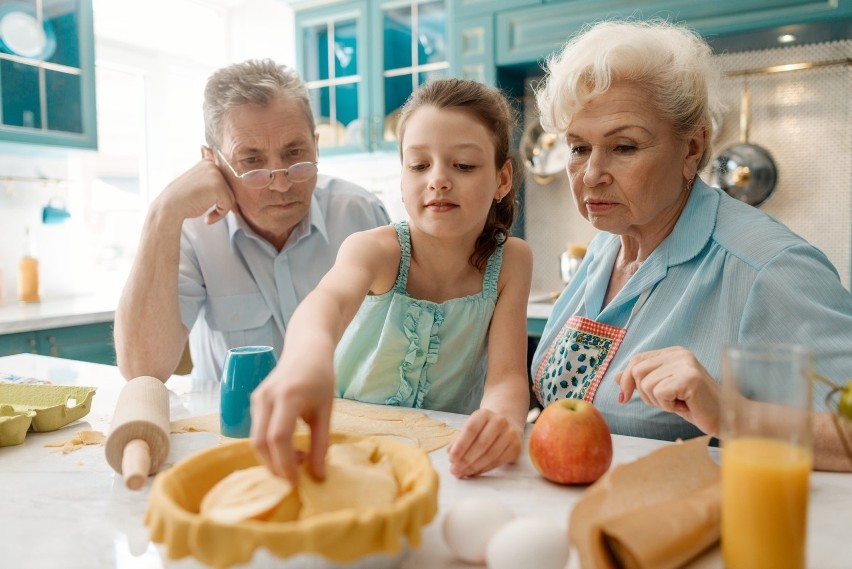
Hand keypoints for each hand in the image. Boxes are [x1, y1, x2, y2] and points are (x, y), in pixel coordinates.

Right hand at [155, 158, 237, 223]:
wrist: (169, 207)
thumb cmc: (183, 200)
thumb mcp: (199, 184)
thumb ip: (212, 182)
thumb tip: (234, 186)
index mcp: (207, 162)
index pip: (225, 180)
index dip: (221, 195)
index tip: (214, 207)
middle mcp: (212, 165)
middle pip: (230, 188)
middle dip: (222, 202)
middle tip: (212, 213)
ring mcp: (215, 175)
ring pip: (230, 196)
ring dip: (221, 210)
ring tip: (208, 216)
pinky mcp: (218, 187)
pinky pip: (228, 204)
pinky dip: (220, 214)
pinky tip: (207, 219)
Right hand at [249, 358, 334, 484]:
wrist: (306, 350)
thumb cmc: (320, 378)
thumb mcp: (326, 410)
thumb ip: (321, 443)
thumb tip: (318, 476)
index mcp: (288, 396)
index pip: (278, 437)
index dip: (285, 463)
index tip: (297, 482)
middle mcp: (267, 397)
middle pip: (260, 442)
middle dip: (275, 467)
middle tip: (295, 479)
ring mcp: (257, 398)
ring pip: (255, 440)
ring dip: (273, 458)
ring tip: (299, 460)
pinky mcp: (254, 402)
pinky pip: (256, 432)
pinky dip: (270, 448)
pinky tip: (290, 449)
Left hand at [447, 408, 522, 477]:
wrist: (507, 422)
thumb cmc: (483, 428)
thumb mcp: (470, 427)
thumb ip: (458, 439)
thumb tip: (450, 453)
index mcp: (484, 414)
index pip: (471, 429)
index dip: (460, 445)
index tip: (451, 458)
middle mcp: (499, 421)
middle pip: (481, 443)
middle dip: (466, 460)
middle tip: (455, 470)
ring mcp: (510, 434)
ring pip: (491, 454)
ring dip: (475, 467)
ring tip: (463, 473)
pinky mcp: (516, 447)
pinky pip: (498, 461)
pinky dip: (485, 469)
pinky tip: (475, 472)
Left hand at [615, 346, 720, 436]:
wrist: (724, 418)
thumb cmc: (694, 405)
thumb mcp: (663, 391)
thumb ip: (642, 380)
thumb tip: (616, 377)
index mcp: (672, 352)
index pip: (636, 360)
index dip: (626, 381)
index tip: (623, 399)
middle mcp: (679, 353)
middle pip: (636, 372)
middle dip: (645, 394)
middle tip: (667, 401)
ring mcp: (685, 364)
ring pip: (646, 385)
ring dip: (659, 402)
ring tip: (679, 403)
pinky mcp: (690, 378)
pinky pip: (660, 394)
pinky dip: (668, 406)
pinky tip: (685, 406)